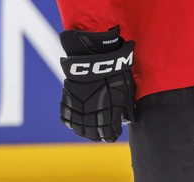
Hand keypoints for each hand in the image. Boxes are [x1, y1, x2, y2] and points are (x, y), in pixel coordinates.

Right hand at [59, 26, 134, 141]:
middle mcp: (91, 117)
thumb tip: (126, 120)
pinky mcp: (67, 101)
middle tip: (103, 132)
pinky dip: (72, 122)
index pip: (108, 135)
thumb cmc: (116, 72)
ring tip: (90, 129)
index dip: (112, 135)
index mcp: (108, 116)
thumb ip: (126, 108)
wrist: (96, 58)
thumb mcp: (127, 90)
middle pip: (93, 135)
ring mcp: (78, 110)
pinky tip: (77, 120)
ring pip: (79, 130)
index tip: (114, 133)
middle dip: (99, 135)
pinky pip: (67, 119)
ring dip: (85, 131)